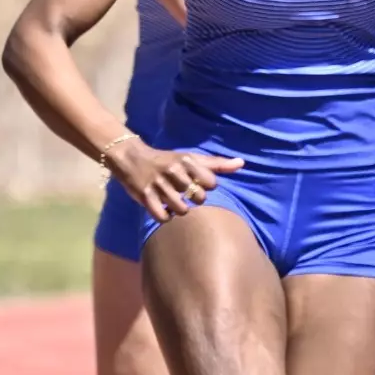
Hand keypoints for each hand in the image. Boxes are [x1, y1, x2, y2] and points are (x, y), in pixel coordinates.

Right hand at [111, 138, 243, 220]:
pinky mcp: (145, 196)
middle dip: (194, 199)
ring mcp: (159, 184)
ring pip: (182, 210)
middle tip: (184, 194)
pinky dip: (165, 217)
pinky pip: (163, 217)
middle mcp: (174, 172)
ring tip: (174, 202)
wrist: (132, 159)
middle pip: (199, 198)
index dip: (206, 187)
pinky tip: (163, 209)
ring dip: (180, 209)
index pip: (211, 183)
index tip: (196, 183)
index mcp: (187, 161)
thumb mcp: (191, 158)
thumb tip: (242, 163)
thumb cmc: (168, 160)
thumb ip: (217, 163)